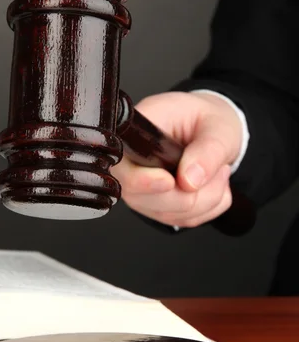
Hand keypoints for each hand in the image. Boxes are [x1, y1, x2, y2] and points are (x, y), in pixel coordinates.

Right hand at [111, 91, 242, 227]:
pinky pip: (181, 220)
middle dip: (189, 195)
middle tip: (219, 170)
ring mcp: (141, 187)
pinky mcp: (156, 205)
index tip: (169, 181)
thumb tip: (190, 179)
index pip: (121, 165)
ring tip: (219, 171)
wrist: (214, 131)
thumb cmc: (209, 120)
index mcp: (137, 132)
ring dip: (205, 200)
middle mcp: (131, 163)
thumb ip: (208, 150)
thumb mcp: (218, 126)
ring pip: (165, 212)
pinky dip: (207, 208)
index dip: (142, 181)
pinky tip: (213, 185)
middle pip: (139, 197)